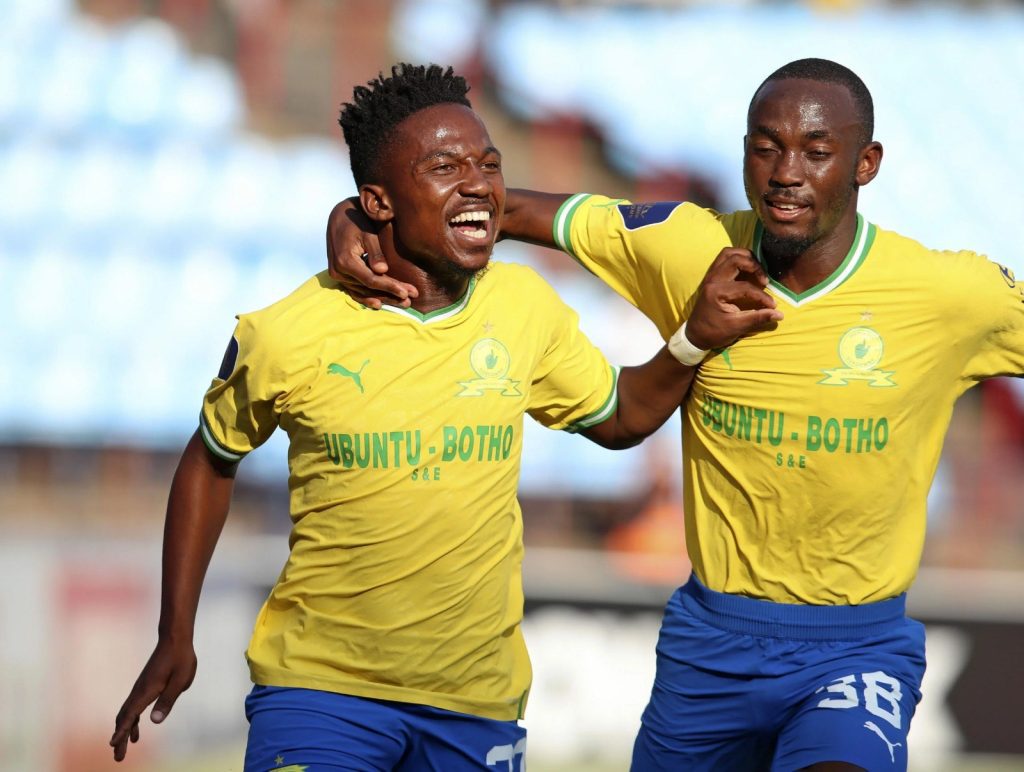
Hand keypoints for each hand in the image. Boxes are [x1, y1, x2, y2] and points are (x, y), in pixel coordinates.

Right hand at [109, 637, 196, 761]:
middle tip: (118, 757)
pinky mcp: (145, 686)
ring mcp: (141, 688)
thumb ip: (168, 700)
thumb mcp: (180, 680)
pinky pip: (134, 708)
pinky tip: (136, 732)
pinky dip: (131, 722)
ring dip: (124, 731)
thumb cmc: (181, 658)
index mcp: (147, 690)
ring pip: (127, 714)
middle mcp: (140, 690)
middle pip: (125, 718)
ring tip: (122, 749)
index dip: (122, 731)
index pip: (131, 715)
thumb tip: (155, 721)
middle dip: (120, 738)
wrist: (175, 639)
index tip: (113, 745)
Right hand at [326, 198, 417, 308]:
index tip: (408, 292)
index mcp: (345, 261)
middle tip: (410, 302)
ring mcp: (338, 275)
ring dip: (383, 298)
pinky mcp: (340, 275)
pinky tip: (380, 304)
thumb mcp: (368, 233)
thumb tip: (382, 270)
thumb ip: (375, 252)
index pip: (372, 280)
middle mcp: (339, 271)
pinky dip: (367, 297)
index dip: (390, 287)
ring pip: (363, 292)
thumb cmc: (358, 221)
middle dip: (390, 295)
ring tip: (403, 303)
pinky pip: (355, 290)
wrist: (340, 216)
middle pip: (368, 289)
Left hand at [685, 247, 782, 350]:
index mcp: (716, 292)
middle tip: (764, 281)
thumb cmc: (714, 332)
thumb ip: (758, 318)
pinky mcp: (711, 276)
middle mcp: (712, 279)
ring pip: (729, 253)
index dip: (761, 296)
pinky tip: (747, 270)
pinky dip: (738, 259)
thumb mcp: (736, 327)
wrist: (695, 335)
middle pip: (736, 259)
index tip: (772, 306)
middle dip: (755, 267)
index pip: (745, 287)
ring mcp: (710, 275)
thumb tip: (779, 314)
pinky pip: (724, 258)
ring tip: (757, 270)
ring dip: (745, 257)